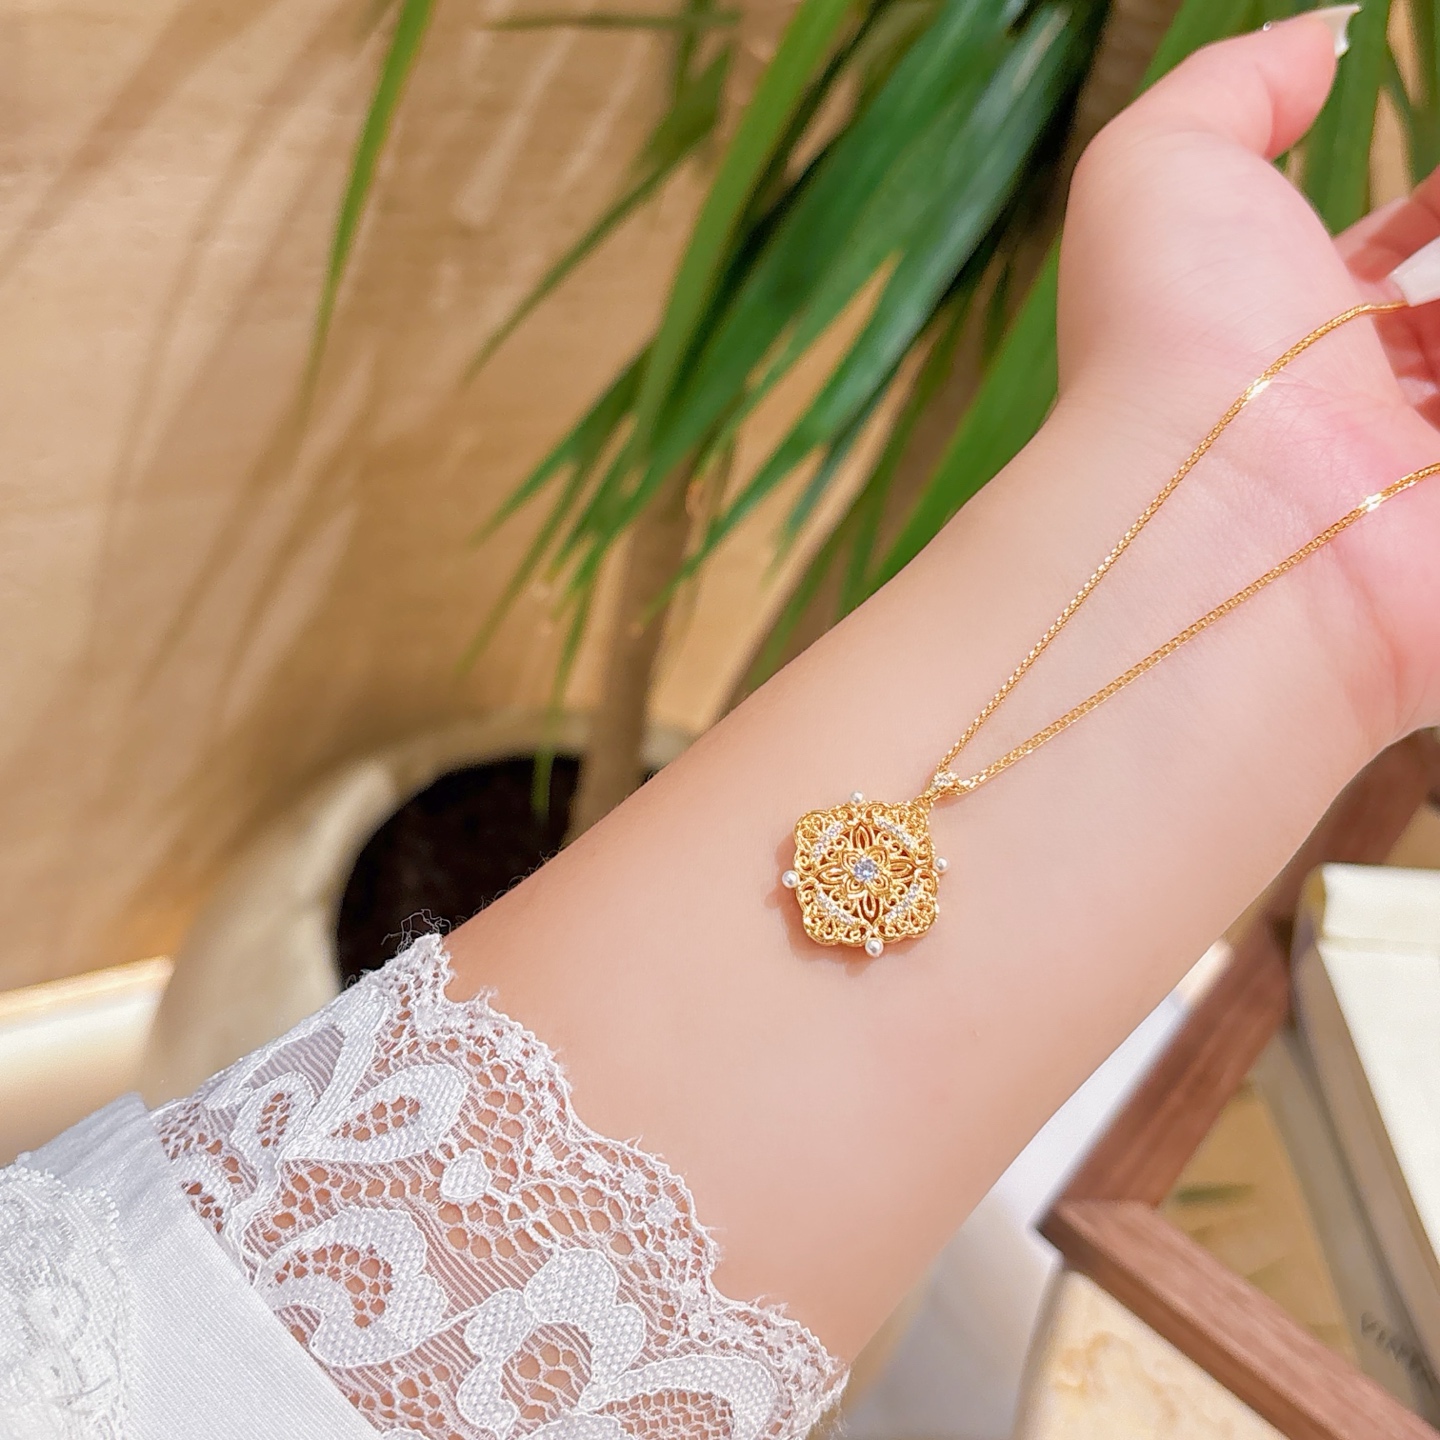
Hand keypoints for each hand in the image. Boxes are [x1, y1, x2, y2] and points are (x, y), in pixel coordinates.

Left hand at [1056, 13, 1439, 743]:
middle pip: (1435, 333)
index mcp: (1274, 329)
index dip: (1427, 215)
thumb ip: (1233, 90)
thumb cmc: (1172, 333)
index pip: (1377, 267)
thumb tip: (1319, 42)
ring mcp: (1409, 490)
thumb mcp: (1158, 164)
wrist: (1208, 509)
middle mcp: (1341, 414)